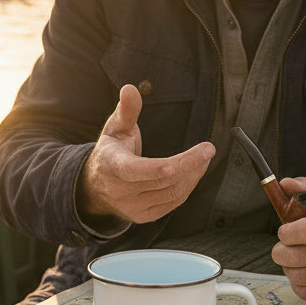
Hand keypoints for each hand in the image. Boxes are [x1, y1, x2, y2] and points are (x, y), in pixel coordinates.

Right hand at [77, 84, 214, 225]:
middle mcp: (120, 191)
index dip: (153, 169)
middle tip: (208, 149)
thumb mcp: (114, 128)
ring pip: (172, 193)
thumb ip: (126, 110)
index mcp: (112, 166)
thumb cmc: (111, 151)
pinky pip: (173, 202)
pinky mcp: (144, 216)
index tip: (174, 164)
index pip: (132, 170)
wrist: (97, 186)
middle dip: (190, 164)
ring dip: (193, 175)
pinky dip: (188, 186)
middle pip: (162, 180)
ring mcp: (133, 207)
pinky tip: (194, 171)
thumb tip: (130, 88)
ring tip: (203, 158)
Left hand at [271, 176, 305, 303]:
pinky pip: (303, 292)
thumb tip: (285, 183)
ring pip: (297, 276)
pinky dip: (297, 282)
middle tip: (284, 247)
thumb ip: (303, 190)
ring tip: (295, 259)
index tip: (284, 232)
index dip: (286, 233)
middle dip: (281, 252)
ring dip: (288, 267)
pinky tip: (305, 271)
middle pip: (296, 257)